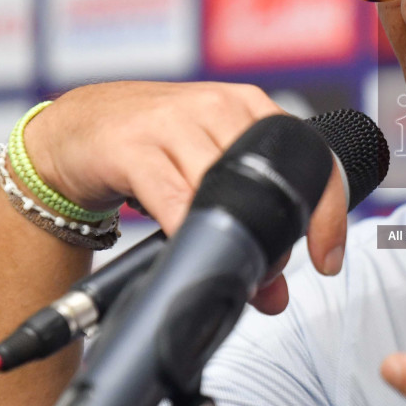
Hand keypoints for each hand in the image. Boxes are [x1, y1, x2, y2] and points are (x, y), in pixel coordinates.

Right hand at [22, 81, 347, 310]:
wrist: (78, 127)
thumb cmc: (152, 150)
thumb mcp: (206, 181)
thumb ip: (245, 229)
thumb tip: (274, 298)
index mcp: (249, 108)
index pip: (310, 156)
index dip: (328, 212)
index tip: (327, 259)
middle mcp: (218, 107)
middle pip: (267, 179)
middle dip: (272, 237)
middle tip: (265, 276)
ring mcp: (174, 121)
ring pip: (221, 186)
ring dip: (230, 237)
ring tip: (228, 267)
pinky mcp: (133, 145)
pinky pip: (171, 195)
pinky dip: (187, 228)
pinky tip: (191, 250)